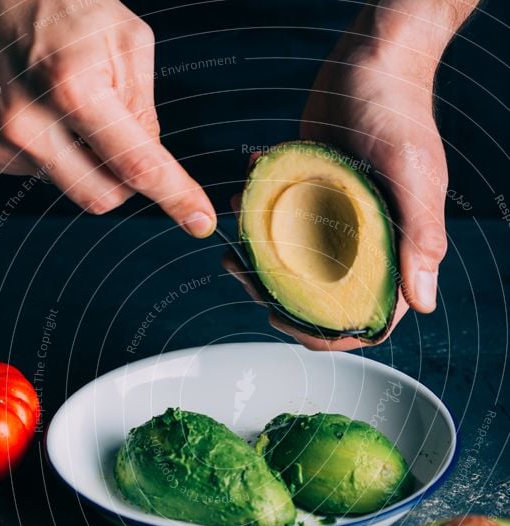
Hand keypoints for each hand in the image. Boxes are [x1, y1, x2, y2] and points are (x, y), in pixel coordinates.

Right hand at [0, 0, 215, 234]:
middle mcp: (29, 122)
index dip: (174, 196)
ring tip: (68, 107)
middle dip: (124, 178)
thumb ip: (145, 111)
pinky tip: (44, 114)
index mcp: (72, 90)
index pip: (136, 165)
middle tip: (119, 134)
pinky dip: (55, 155)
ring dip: (85, 160)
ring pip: (74, 188)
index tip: (199, 221)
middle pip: (104, 197)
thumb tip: (151, 167)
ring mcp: (1, 141)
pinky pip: (42, 178)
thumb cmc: (69, 10)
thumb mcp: (128, 43)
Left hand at [225, 5, 452, 349]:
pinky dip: (258, 218)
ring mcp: (334, 224)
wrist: (369, 61)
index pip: (368, 317)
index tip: (288, 322)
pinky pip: (281, 224)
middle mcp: (364, 245)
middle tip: (248, 281)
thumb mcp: (415, 178)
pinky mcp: (310, 199)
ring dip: (260, 264)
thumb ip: (421, 241)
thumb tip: (420, 304)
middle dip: (281, 300)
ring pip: (295, 268)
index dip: (330, 334)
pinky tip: (243, 198)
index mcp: (395, 251)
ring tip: (235, 250)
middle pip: (322, 299)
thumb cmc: (399, 112)